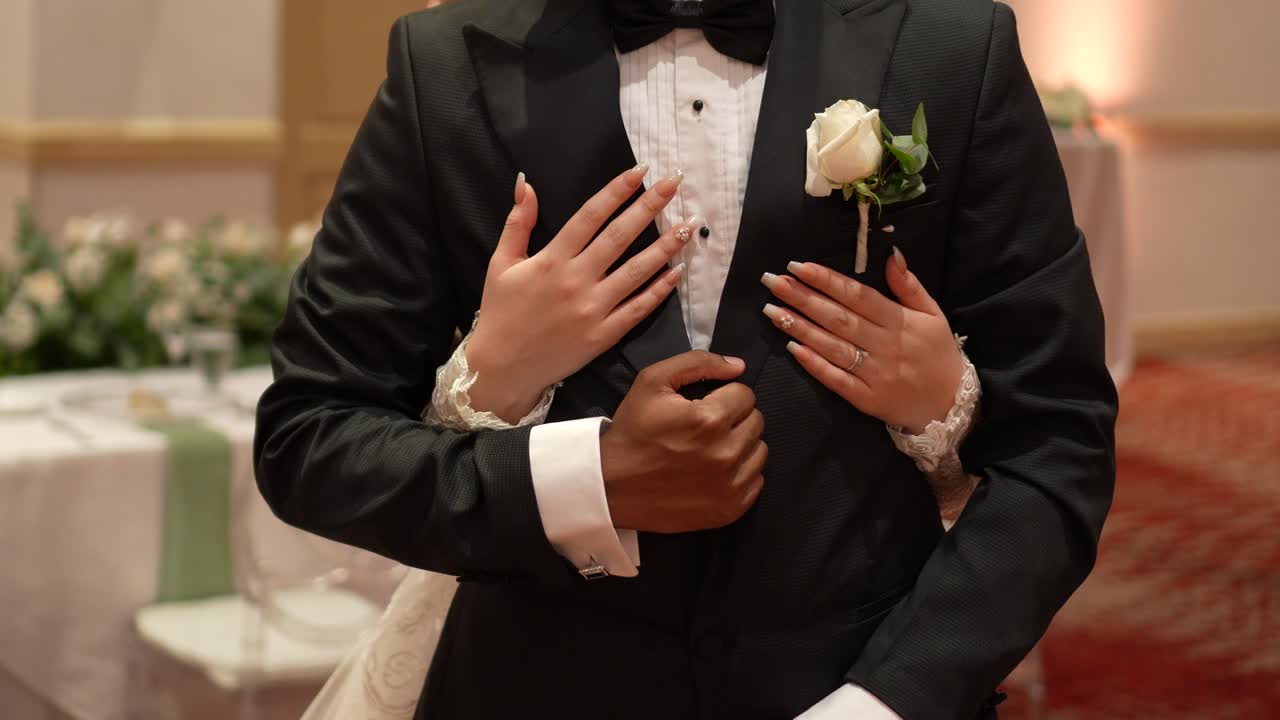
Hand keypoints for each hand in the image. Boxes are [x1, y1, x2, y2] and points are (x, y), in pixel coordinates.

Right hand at [466, 166, 700, 421]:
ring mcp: (594, 309)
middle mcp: (576, 280)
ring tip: (690, 224)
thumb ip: (517, 222)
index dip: (616, 191)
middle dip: (649, 206)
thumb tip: (525, 182)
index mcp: (551, 259)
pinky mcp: (604, 335)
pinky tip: (678, 271)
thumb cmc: (501, 312)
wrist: (502, 367)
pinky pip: (638, 308)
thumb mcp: (501, 263)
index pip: (591, 216)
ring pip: (637, 271)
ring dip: (666, 245)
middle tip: (673, 183)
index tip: (639, 171)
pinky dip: (660, 290)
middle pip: (620, 236)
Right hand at [600, 351, 767, 533]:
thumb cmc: (633, 430)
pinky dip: (741, 473)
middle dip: (735, 418)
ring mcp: (730, 485)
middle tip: (706, 428)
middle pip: (756, 421)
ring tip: (712, 449)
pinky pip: (756, 481)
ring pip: (759, 451)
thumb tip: (739, 366)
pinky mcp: (730, 509)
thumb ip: (698, 362)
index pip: (745, 395)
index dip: (724, 396)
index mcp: (709, 419)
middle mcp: (726, 453)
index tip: (704, 406)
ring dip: (741, 445)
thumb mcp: (652, 381)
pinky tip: (714, 472)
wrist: (612, 485)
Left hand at [761, 247, 962, 434]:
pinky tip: (791, 348)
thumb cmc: (938, 355)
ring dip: (799, 328)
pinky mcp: (866, 399)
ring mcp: (874, 374)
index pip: (857, 295)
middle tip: (773, 282)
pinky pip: (836, 380)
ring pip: (832, 347)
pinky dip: (814, 364)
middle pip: (837, 318)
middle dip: (803, 298)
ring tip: (772, 310)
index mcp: (899, 321)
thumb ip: (909, 286)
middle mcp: (885, 346)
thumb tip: (891, 254)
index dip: (827, 280)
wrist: (953, 406)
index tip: (798, 266)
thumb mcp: (933, 315)